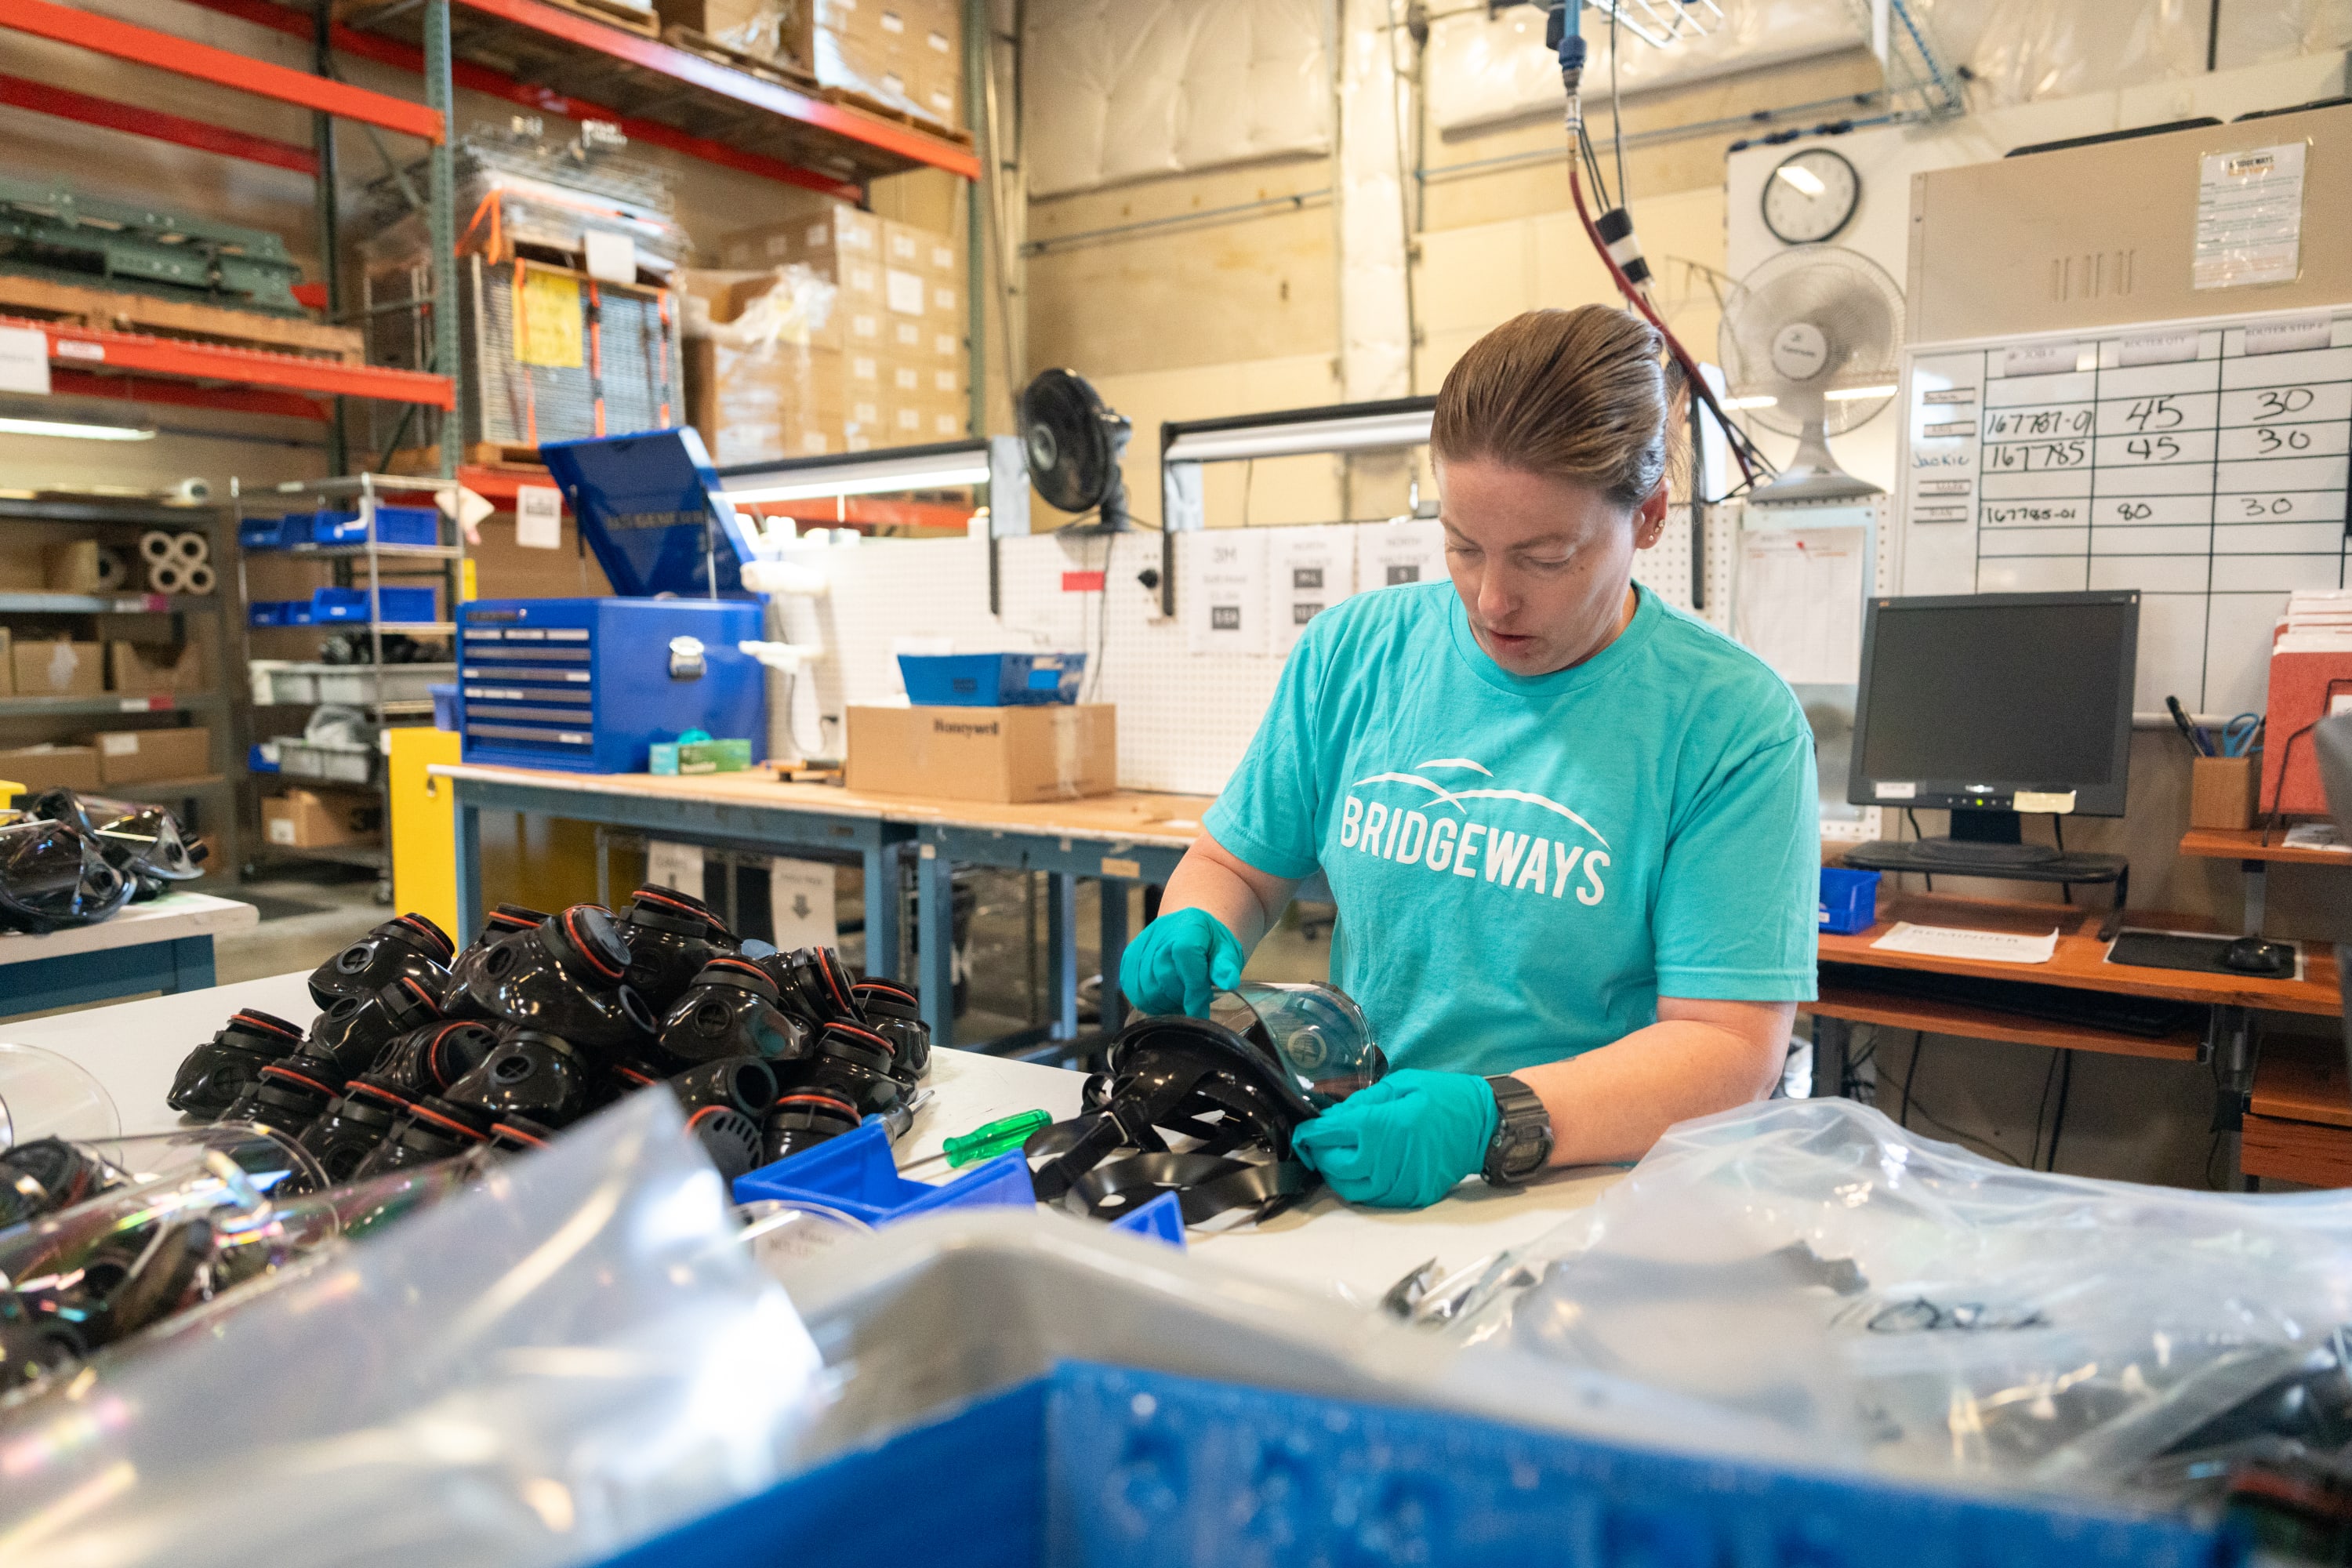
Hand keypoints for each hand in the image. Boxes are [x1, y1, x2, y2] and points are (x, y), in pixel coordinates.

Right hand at [1118, 907, 1243, 1017]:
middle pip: (1163, 976)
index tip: (1201, 1012)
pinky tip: (1165, 998)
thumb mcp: (1227, 951)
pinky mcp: (1129, 960)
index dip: (1192, 989)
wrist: (1189, 929)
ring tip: (1181, 999)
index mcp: (1188, 926)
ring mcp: (1141, 946)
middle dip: (1181, 997)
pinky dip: (1150, 1002)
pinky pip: (1134, 991)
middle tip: (1194, 1002)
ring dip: (1165, 1002)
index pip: (1185, 956)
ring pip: (1147, 988)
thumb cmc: (1210, 944)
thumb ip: (1226, 966)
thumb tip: (1229, 982)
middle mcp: (1160, 932)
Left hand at [1292, 1070, 1499, 1209]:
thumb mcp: (1402, 1084)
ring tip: (1335, 1158)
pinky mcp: (1413, 1196)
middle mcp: (1386, 1160)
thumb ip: (1364, 1101)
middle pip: (1333, 1165)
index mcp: (1382, 1126)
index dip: (1309, 1134)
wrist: (1485, 1126)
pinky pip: (1375, 1198)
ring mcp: (1401, 1183)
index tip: (1301, 1133)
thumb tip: (1333, 1116)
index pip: (1329, 1134)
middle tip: (1316, 1144)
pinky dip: (1360, 1187)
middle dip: (1318, 1154)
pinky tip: (1360, 1171)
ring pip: (1350, 1189)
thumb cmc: (1444, 1097)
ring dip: (1335, 1175)